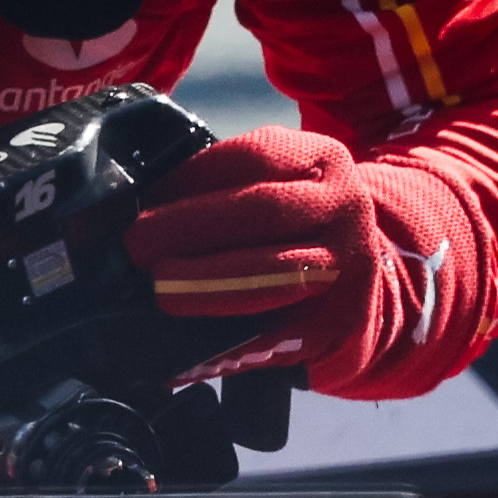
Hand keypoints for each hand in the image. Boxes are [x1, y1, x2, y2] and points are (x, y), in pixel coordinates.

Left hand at [123, 120, 461, 387]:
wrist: (360, 280)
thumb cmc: (294, 226)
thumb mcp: (279, 181)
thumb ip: (229, 181)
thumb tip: (147, 201)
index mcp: (325, 159)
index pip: (252, 157)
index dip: (192, 177)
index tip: (147, 196)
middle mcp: (345, 206)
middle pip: (263, 211)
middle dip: (190, 226)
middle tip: (138, 243)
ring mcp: (349, 266)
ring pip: (275, 272)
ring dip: (207, 282)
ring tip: (159, 286)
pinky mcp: (340, 322)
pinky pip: (280, 331)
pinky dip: (229, 338)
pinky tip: (189, 340)